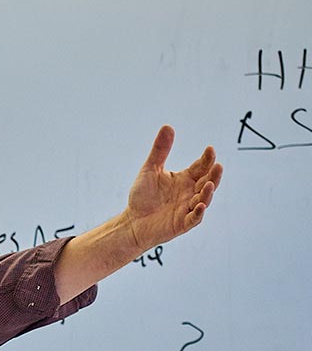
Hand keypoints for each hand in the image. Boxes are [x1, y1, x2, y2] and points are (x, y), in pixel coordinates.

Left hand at [123, 125, 221, 252]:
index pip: (200, 167)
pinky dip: (198, 213)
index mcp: (186, 179)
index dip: (206, 159)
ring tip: (210, 184)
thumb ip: (160, 150)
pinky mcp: (181, 224)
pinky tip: (200, 206)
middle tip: (217, 165)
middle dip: (213, 174)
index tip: (210, 149)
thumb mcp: (150, 169)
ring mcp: (188, 208)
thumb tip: (168, 126)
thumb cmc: (143, 196)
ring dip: (208, 193)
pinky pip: (193, 219)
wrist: (132, 221)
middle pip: (207, 182)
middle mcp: (190, 193)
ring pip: (203, 200)